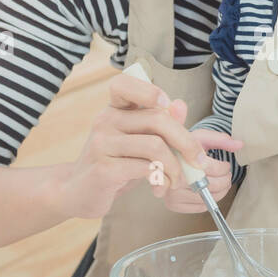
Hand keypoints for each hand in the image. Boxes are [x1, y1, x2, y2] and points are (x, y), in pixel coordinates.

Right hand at [53, 70, 242, 218]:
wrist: (79, 192)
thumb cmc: (114, 163)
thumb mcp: (137, 141)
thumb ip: (159, 124)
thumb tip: (180, 105)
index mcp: (114, 109)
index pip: (124, 84)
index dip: (148, 90)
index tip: (166, 105)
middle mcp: (105, 121)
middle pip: (157, 119)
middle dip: (186, 142)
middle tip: (197, 161)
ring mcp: (102, 144)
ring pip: (155, 146)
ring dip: (175, 167)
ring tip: (178, 180)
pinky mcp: (104, 169)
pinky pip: (145, 168)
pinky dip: (162, 179)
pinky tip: (161, 186)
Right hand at [161, 128, 238, 212]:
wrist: (164, 160)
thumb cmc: (183, 149)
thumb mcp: (200, 138)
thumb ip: (220, 140)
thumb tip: (239, 144)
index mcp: (180, 158)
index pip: (211, 169)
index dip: (224, 168)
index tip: (225, 166)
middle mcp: (174, 177)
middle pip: (211, 185)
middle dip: (225, 180)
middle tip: (226, 175)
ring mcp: (172, 193)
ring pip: (208, 198)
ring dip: (221, 191)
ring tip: (221, 182)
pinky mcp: (173, 204)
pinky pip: (200, 207)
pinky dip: (210, 200)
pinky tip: (209, 190)